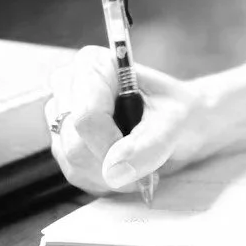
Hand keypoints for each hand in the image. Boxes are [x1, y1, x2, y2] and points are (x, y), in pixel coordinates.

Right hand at [46, 48, 219, 195]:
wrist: (184, 126)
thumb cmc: (180, 114)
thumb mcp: (174, 124)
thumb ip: (148, 145)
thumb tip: (114, 171)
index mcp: (92, 65)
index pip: (86, 117)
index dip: (112, 144)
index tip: (143, 150)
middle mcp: (68, 86)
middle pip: (74, 144)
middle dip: (115, 162)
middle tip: (146, 155)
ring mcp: (61, 116)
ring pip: (74, 163)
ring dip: (113, 174)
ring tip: (139, 158)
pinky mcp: (62, 145)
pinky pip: (77, 175)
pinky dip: (107, 179)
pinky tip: (126, 165)